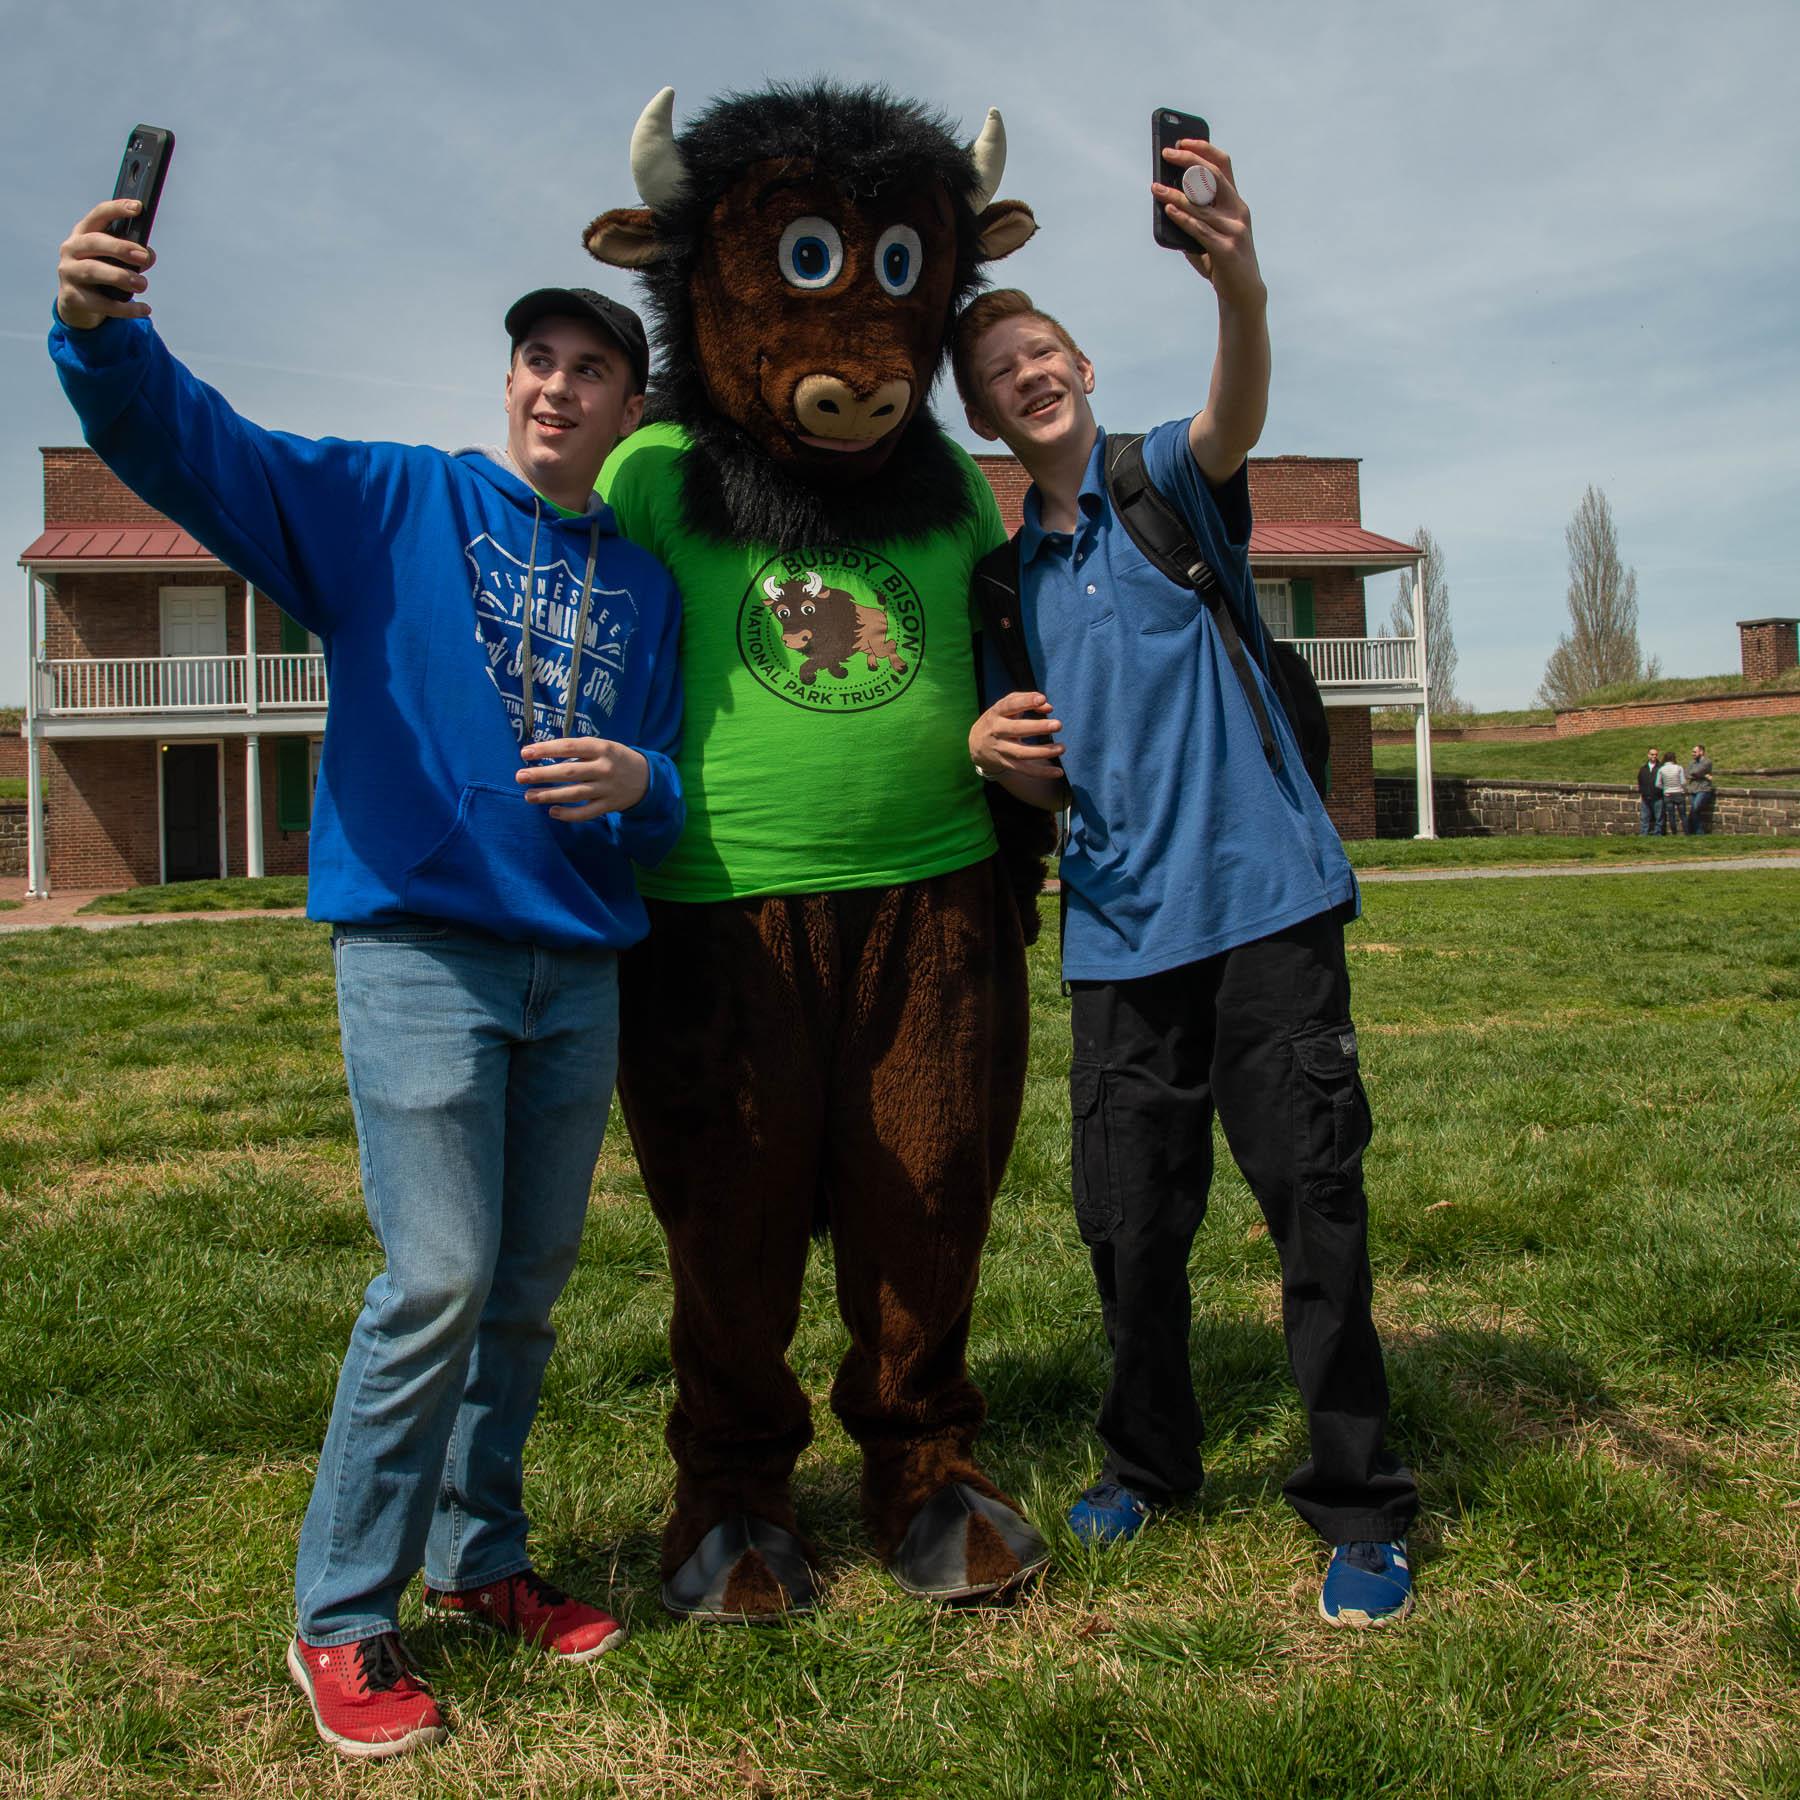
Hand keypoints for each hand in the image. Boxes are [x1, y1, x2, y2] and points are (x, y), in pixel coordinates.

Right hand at [57, 199, 155, 330]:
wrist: (77, 302)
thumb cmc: (102, 272)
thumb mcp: (114, 259)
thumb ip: (132, 254)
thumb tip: (148, 255)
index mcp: (83, 233)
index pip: (98, 215)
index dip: (116, 209)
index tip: (138, 207)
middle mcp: (71, 249)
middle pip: (94, 242)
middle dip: (120, 247)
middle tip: (144, 256)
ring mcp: (68, 272)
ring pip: (92, 270)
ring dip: (120, 276)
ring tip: (142, 284)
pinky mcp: (72, 297)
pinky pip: (101, 303)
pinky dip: (125, 308)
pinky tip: (145, 308)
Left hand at [517, 736, 648, 819]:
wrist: (647, 778)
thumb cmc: (615, 758)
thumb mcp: (602, 746)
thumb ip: (578, 750)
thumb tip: (542, 754)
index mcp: (602, 748)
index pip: (569, 747)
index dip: (546, 750)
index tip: (525, 753)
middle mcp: (604, 768)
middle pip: (569, 772)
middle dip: (542, 774)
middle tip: (520, 776)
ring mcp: (607, 789)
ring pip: (574, 794)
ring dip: (549, 796)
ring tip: (529, 796)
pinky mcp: (609, 805)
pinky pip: (586, 813)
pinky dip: (569, 814)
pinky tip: (552, 812)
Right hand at [970, 691, 1066, 783]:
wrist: (975, 745)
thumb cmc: (998, 720)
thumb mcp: (1005, 706)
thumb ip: (1026, 700)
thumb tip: (1048, 707)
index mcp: (996, 713)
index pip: (1010, 705)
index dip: (1025, 701)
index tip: (1042, 699)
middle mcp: (996, 731)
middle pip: (1017, 730)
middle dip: (1038, 727)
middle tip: (1058, 725)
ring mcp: (1001, 749)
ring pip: (1022, 752)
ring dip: (1043, 751)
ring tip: (1062, 748)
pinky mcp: (1006, 764)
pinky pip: (1025, 770)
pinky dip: (1042, 772)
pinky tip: (1058, 772)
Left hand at [1152, 142, 1264, 309]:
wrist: (1243, 293)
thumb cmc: (1222, 261)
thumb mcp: (1210, 234)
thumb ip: (1195, 217)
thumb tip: (1166, 201)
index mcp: (1236, 203)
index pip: (1223, 165)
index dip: (1203, 149)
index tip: (1182, 141)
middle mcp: (1238, 211)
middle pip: (1213, 175)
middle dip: (1189, 161)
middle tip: (1166, 155)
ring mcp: (1235, 229)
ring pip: (1201, 204)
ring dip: (1175, 194)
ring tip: (1155, 188)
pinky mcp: (1227, 249)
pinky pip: (1199, 229)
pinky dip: (1182, 218)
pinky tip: (1168, 210)